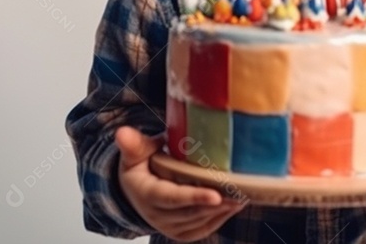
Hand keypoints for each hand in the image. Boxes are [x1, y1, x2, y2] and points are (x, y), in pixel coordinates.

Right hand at [116, 126, 245, 240]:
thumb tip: (123, 134)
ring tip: (243, 194)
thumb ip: (132, 144)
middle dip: (217, 204)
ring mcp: (169, 226)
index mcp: (146, 194)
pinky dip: (220, 218)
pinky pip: (202, 229)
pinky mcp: (181, 232)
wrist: (135, 191)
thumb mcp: (134, 153)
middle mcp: (157, 215)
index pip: (171, 198)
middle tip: (241, 191)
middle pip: (190, 212)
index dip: (194, 197)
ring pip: (199, 221)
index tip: (216, 195)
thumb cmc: (139, 167)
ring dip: (222, 211)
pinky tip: (234, 206)